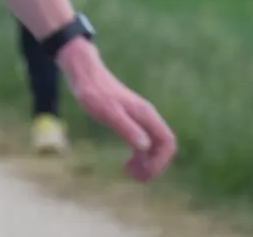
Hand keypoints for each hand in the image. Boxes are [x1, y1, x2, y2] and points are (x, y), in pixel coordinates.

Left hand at [58, 39, 176, 181]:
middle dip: (154, 165)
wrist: (85, 74)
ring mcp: (139, 118)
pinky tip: (127, 164)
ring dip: (146, 162)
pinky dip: (139, 156)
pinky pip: (142, 142)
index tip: (144, 173)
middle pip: (163, 146)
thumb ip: (127, 128)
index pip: (167, 142)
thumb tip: (145, 147)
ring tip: (130, 173)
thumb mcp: (108, 112)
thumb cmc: (94, 92)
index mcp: (146, 115)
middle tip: (136, 178)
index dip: (160, 161)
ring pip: (153, 146)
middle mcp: (147, 117)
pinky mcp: (130, 120)